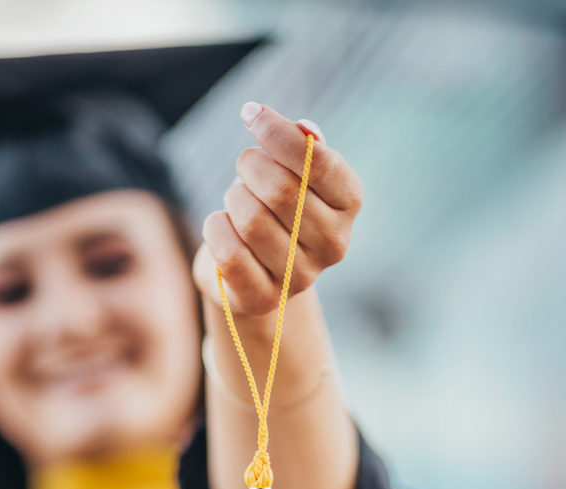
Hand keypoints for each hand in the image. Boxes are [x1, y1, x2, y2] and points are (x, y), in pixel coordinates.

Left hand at [193, 102, 364, 316]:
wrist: (254, 267)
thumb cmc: (274, 204)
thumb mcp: (292, 169)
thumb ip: (302, 145)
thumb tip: (306, 130)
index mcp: (349, 203)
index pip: (319, 162)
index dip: (277, 132)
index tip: (250, 113)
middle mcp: (335, 243)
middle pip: (281, 190)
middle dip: (249, 166)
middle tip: (245, 166)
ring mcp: (302, 276)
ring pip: (251, 219)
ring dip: (232, 198)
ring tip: (237, 201)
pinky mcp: (265, 298)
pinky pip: (230, 252)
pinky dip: (215, 228)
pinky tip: (221, 225)